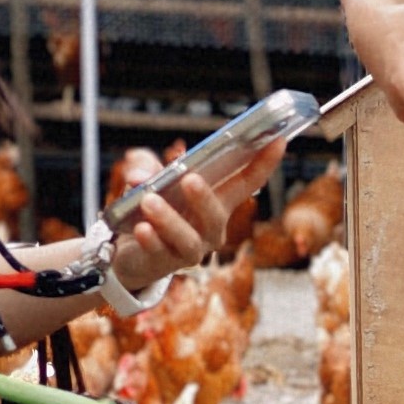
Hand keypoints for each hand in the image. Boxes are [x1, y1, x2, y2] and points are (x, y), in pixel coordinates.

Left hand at [107, 140, 294, 301]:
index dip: (263, 163)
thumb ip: (143, 164)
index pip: (246, 182)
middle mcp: (211, 228)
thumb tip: (139, 176)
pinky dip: (151, 240)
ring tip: (149, 200)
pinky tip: (142, 229)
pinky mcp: (165, 263)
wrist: (125, 250)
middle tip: (190, 179)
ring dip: (169, 219)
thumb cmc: (146, 207)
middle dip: (205, 198)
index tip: (278, 140)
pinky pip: (160, 252)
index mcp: (216, 202)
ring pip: (189, 238)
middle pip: (217, 215)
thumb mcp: (145, 177)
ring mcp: (192, 249)